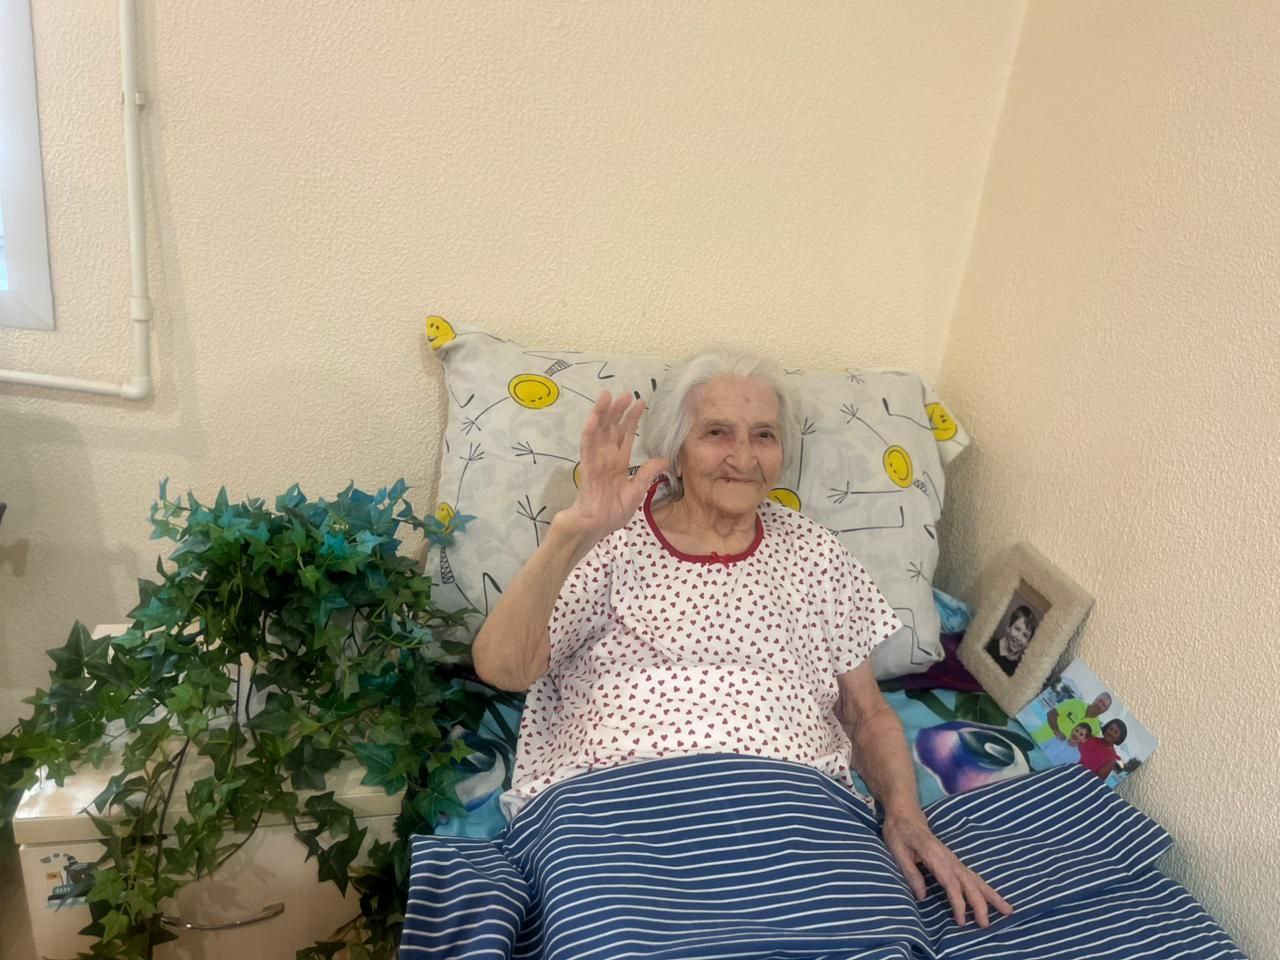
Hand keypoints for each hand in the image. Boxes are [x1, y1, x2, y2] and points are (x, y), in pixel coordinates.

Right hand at [560, 391, 667, 541]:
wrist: (596, 527)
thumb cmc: (613, 511)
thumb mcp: (637, 491)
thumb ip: (647, 473)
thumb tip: (665, 459)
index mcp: (618, 461)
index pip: (625, 434)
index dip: (632, 418)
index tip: (641, 401)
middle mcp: (607, 457)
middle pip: (612, 428)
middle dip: (618, 410)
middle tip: (626, 393)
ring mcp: (596, 460)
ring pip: (598, 431)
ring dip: (602, 414)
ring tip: (608, 396)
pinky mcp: (588, 468)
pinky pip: (587, 447)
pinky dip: (590, 432)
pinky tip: (594, 418)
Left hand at [882, 812, 1012, 926]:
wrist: (906, 815)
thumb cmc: (899, 833)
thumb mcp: (897, 851)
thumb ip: (911, 872)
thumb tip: (922, 897)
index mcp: (934, 856)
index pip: (950, 882)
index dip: (957, 902)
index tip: (962, 920)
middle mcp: (949, 858)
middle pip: (968, 883)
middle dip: (979, 904)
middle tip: (986, 925)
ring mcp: (954, 860)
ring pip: (976, 879)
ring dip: (991, 896)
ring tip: (1008, 911)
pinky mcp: (954, 862)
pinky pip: (973, 877)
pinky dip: (986, 889)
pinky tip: (995, 899)